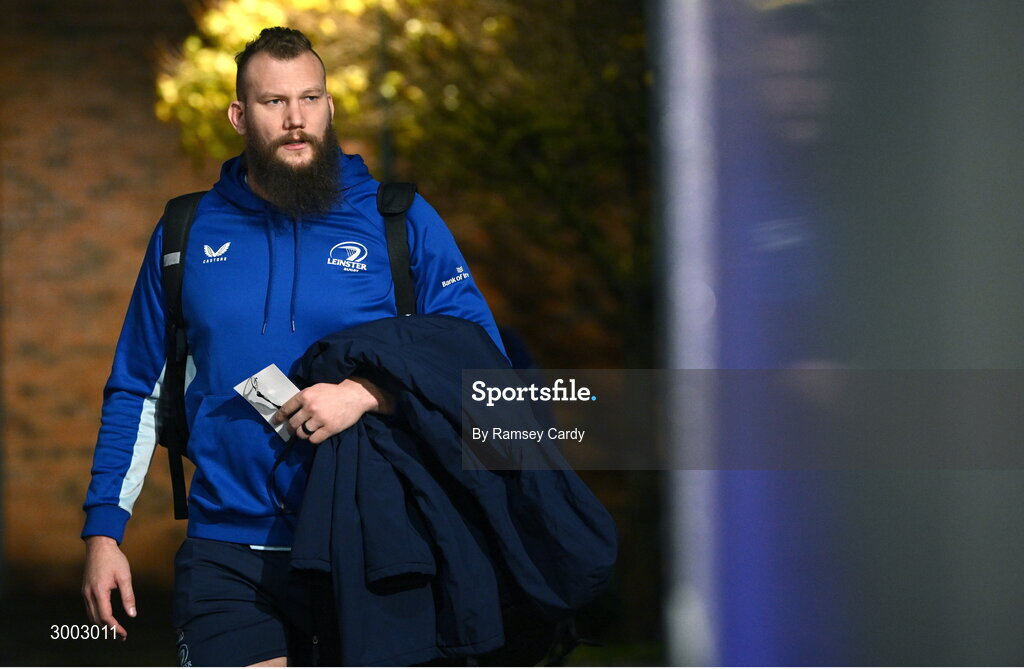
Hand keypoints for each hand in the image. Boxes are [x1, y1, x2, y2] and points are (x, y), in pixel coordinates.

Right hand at [82, 536, 134, 639]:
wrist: (99, 546)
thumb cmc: (114, 559)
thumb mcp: (125, 576)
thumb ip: (128, 597)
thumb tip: (132, 614)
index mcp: (99, 592)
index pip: (106, 617)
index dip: (114, 628)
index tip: (123, 634)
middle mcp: (89, 594)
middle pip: (96, 620)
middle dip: (108, 630)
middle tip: (121, 636)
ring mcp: (85, 592)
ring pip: (90, 616)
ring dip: (101, 625)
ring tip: (114, 630)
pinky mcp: (85, 590)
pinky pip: (89, 608)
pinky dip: (97, 617)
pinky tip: (106, 618)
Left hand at [273, 377, 392, 443]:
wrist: (354, 396)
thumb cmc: (334, 392)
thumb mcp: (316, 389)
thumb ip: (303, 398)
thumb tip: (290, 411)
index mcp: (306, 395)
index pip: (286, 409)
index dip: (279, 417)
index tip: (276, 422)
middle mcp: (311, 407)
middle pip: (293, 424)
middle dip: (291, 428)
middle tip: (294, 429)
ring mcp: (320, 419)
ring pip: (302, 433)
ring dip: (302, 434)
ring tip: (306, 432)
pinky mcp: (330, 428)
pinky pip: (314, 439)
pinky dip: (312, 439)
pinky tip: (316, 434)